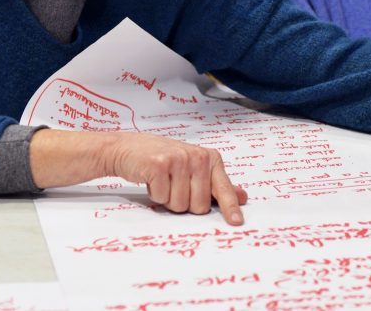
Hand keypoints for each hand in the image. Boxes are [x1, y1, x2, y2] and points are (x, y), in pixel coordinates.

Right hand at [105, 133, 248, 224]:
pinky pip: (163, 198)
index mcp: (209, 158)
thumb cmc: (162, 160)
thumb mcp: (192, 168)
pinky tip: (152, 179)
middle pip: (200, 206)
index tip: (236, 222)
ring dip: (169, 200)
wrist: (128, 148)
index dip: (229, 207)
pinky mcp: (159, 165)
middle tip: (174, 185)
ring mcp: (178, 159)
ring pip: (181, 205)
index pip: (223, 188)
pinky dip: (155, 194)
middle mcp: (197, 157)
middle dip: (185, 204)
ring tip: (163, 181)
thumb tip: (242, 197)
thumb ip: (216, 184)